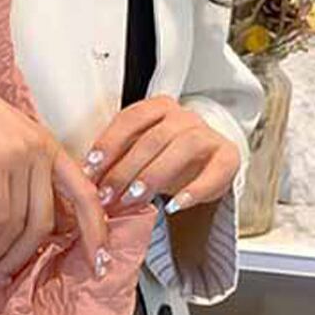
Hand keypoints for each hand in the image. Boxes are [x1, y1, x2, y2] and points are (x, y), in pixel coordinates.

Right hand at [0, 58, 109, 281]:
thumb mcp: (8, 145)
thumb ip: (26, 176)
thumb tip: (32, 222)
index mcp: (50, 148)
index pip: (86, 195)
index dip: (95, 231)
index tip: (99, 261)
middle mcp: (41, 152)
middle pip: (46, 222)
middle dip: (23, 258)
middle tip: (2, 276)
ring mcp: (19, 156)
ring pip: (19, 225)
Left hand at [80, 95, 240, 214]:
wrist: (206, 167)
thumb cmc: (165, 160)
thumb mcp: (138, 154)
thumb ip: (116, 161)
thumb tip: (86, 182)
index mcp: (158, 108)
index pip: (130, 119)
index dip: (109, 143)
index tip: (91, 168)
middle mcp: (185, 117)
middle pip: (153, 137)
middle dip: (126, 168)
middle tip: (108, 195)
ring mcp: (208, 135)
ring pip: (182, 147)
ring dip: (154, 175)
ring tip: (135, 198)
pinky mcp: (228, 158)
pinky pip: (213, 173)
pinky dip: (193, 191)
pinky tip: (175, 206)